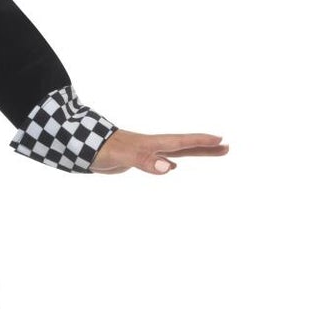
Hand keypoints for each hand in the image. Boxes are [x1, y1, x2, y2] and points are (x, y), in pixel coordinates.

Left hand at [90, 128, 227, 175]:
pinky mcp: (136, 159)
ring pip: (175, 153)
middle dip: (206, 147)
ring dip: (193, 153)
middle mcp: (153, 146)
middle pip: (185, 146)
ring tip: (211, 153)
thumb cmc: (100, 149)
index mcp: (153, 144)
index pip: (182, 142)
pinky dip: (170, 163)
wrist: (82, 147)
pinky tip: (171, 167)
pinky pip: (160, 161)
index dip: (201, 142)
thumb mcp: (123, 155)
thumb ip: (145, 160)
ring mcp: (146, 152)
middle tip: (227, 147)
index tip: (222, 140)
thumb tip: (168, 168)